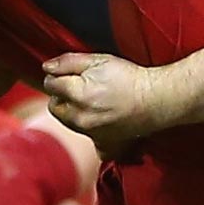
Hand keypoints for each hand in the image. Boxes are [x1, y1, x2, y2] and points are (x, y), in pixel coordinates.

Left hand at [41, 51, 165, 151]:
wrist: (157, 99)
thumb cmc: (130, 78)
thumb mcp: (99, 60)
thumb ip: (68, 62)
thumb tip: (46, 68)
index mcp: (77, 95)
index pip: (50, 84)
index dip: (58, 75)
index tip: (71, 74)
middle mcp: (80, 118)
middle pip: (54, 106)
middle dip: (62, 95)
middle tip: (81, 86)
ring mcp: (91, 133)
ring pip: (68, 121)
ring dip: (73, 111)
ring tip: (94, 100)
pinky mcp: (103, 144)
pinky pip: (88, 140)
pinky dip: (90, 130)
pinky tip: (101, 119)